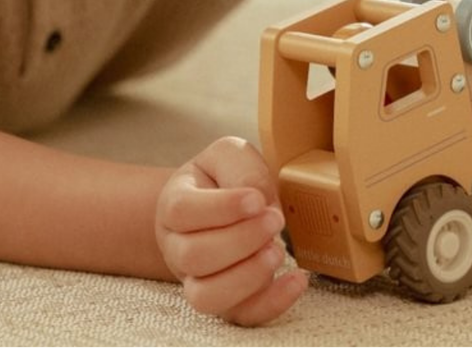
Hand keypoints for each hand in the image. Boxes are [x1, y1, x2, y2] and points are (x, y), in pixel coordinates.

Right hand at [155, 136, 307, 324]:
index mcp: (173, 204)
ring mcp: (197, 279)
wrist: (217, 203)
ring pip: (207, 296)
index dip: (221, 208)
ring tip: (278, 251)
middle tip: (275, 220)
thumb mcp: (229, 155)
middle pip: (194, 256)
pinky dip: (272, 303)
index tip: (256, 199)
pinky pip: (241, 315)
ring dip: (248, 276)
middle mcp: (177, 246)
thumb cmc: (222, 177)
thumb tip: (259, 200)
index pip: (182, 211)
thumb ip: (241, 168)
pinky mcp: (226, 301)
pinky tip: (297, 279)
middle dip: (241, 240)